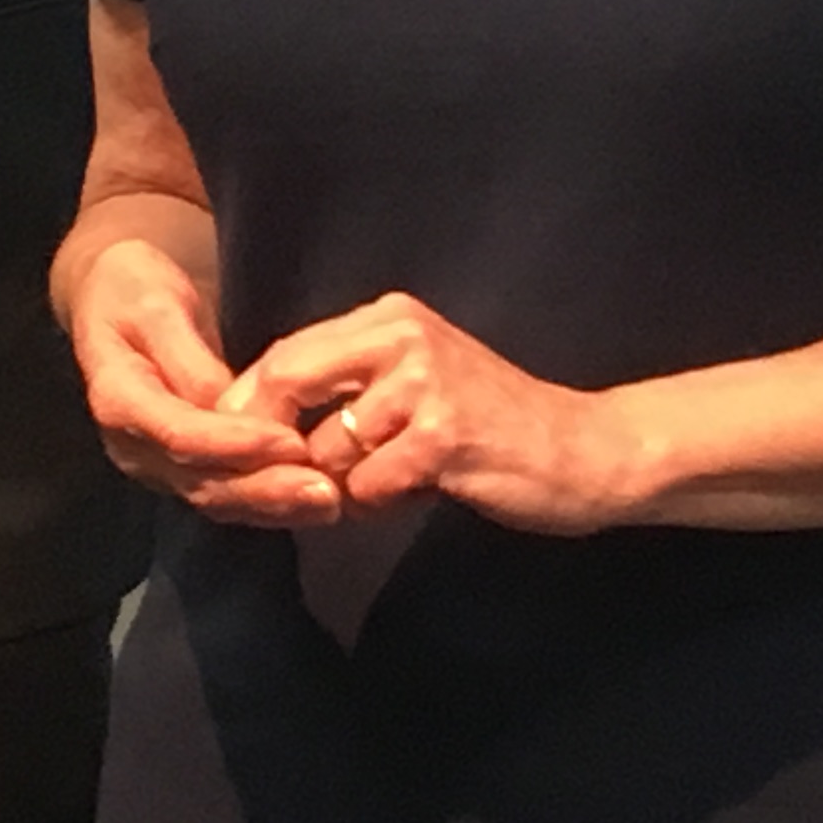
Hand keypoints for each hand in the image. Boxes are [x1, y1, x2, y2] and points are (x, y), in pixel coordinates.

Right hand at [63, 236, 345, 527]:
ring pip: (217, 498)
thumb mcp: (155, 304)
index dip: (234, 443)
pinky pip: (227, 496)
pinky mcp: (182, 471)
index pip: (179, 433)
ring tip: (328, 501)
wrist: (113, 301)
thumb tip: (225, 402)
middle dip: (264, 490)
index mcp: (117, 399)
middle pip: (200, 481)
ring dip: (274, 506)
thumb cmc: (134, 291)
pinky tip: (312, 501)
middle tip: (324, 491)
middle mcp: (133, 447)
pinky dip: (270, 504)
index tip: (291, 442)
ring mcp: (156, 466)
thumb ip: (187, 355)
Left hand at [223, 294, 644, 537]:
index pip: (286, 352)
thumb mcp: (417, 384)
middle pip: (288, 381)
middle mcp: (402, 335)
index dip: (250, 405)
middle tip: (275, 481)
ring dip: (340, 484)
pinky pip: (367, 484)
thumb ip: (350, 388)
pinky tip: (412, 497)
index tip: (236, 449)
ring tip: (387, 487)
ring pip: (326, 447)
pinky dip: (376, 504)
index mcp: (389, 317)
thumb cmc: (493, 427)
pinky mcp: (444, 436)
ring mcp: (424, 383)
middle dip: (269, 440)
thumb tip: (259, 417)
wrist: (586, 451)